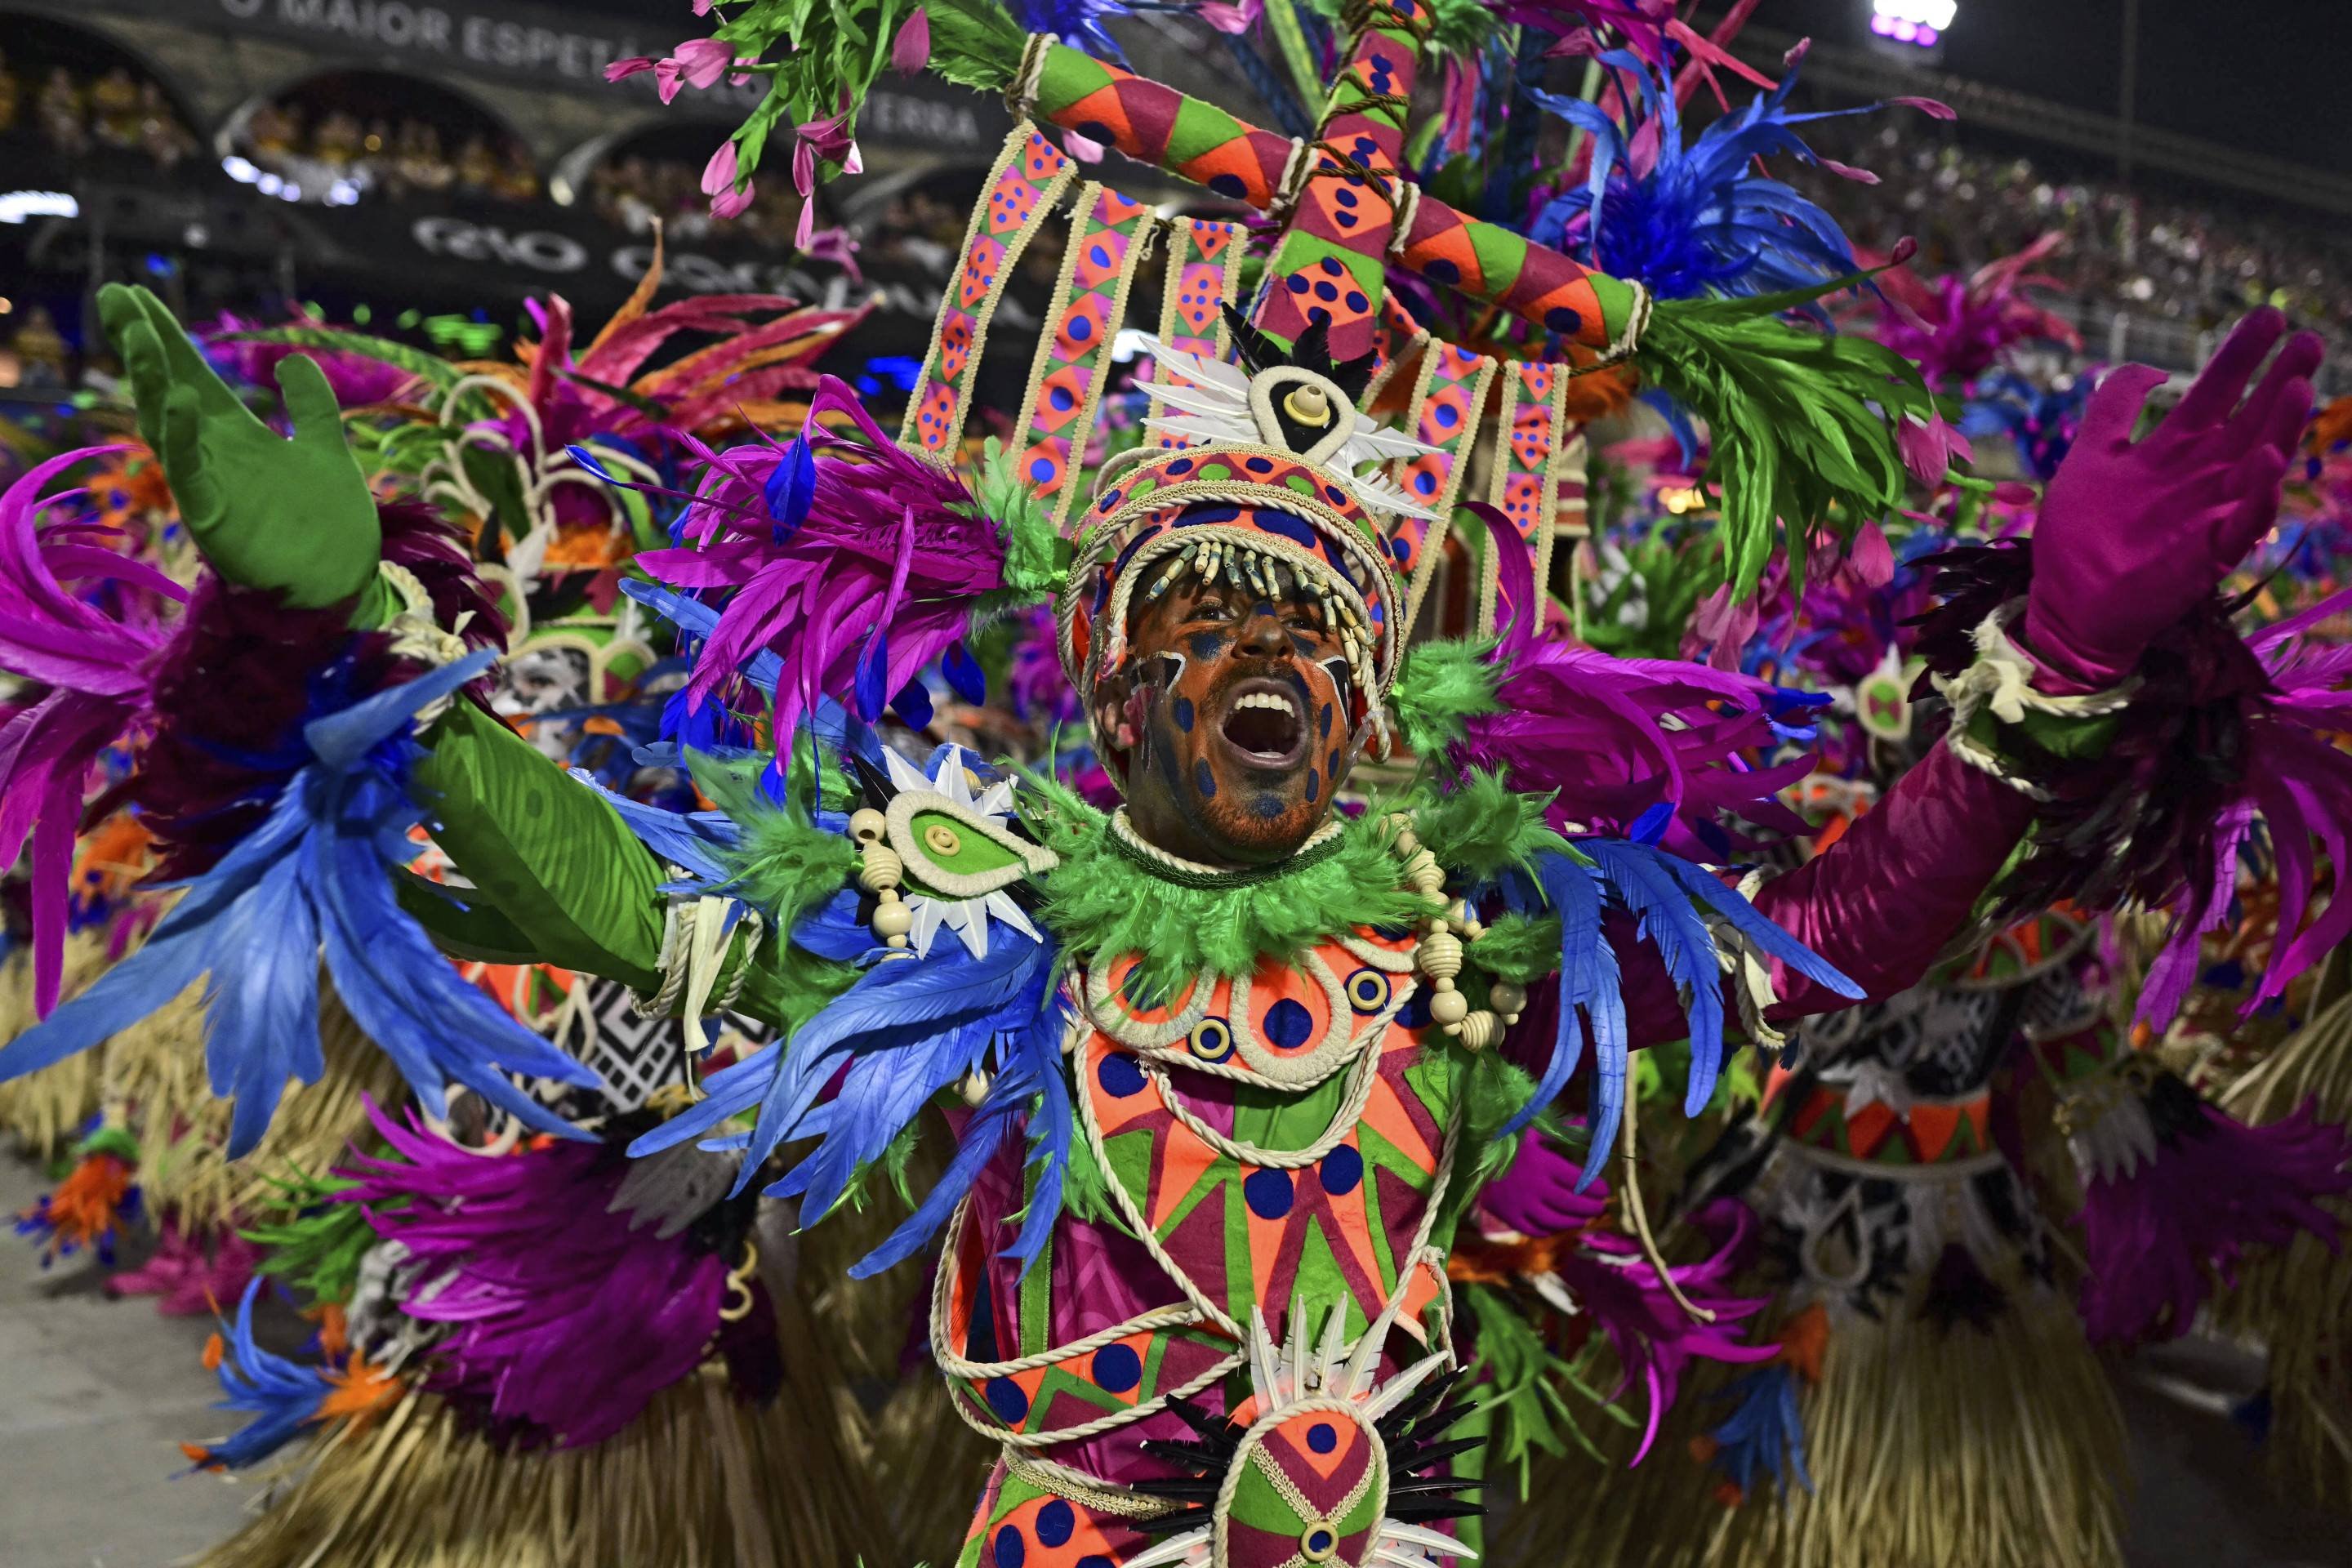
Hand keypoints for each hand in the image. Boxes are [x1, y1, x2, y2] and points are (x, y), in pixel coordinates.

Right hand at [99, 284, 378, 609]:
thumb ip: (310, 405)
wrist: (346, 586)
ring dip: (154, 382)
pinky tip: (179, 402)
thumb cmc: (331, 526)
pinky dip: (182, 439)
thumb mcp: (327, 450)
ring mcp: (209, 487)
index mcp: (237, 437)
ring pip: (168, 427)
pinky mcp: (215, 521)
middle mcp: (214, 456)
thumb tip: (291, 356)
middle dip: (142, 345)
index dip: (166, 335)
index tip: (135, 292)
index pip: (191, 375)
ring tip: (143, 338)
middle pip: (168, 390)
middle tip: (115, 295)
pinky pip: (191, 475)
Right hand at [1479, 1131, 1607, 1236]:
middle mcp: (1535, 1186)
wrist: (1468, 1159)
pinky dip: (1548, 1231)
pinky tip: (1556, 1226)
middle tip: (1600, 1207)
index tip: (1604, 1189)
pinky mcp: (1509, 1216)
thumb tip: (1587, 1121)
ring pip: (1555, 1220)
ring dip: (1574, 1222)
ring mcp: (1522, 1204)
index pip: (1579, 1180)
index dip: (1595, 1187)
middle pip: (1571, 1203)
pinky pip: (1534, 1230)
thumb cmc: (1504, 1140)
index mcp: (1543, 1163)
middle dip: (1590, 1207)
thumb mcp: (1532, 1130)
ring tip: (1583, 1219)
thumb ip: (1561, 1130)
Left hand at [2025, 309, 2320, 689]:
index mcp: (2172, 450)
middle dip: (2279, 379)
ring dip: (2279, 428)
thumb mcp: (2089, 458)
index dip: (2240, 355)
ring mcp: (2208, 514)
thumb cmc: (2079, 536)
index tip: (2270, 315)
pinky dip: (2257, 495)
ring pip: (2255, 464)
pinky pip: (2241, 523)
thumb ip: (2114, 409)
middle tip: (2309, 340)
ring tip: (2299, 388)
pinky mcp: (2206, 555)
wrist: (2066, 607)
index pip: (2215, 392)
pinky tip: (2268, 462)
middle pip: (2247, 419)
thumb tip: (2152, 367)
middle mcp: (2199, 476)